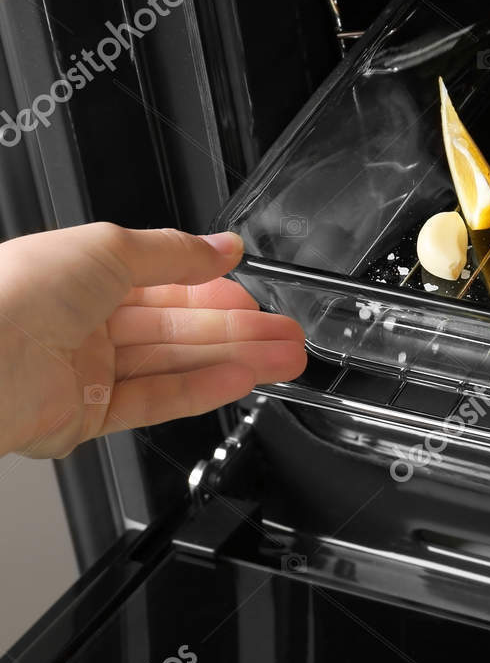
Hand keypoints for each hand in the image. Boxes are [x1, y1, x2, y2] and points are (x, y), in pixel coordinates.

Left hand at [0, 223, 305, 458]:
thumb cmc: (15, 294)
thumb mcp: (110, 248)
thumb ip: (175, 252)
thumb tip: (222, 246)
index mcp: (83, 277)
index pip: (166, 283)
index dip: (215, 287)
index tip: (257, 289)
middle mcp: (84, 325)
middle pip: (180, 328)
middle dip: (241, 329)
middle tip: (288, 333)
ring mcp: (86, 372)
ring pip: (176, 365)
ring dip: (236, 360)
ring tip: (284, 358)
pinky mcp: (85, 416)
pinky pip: (156, 401)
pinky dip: (202, 390)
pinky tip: (240, 379)